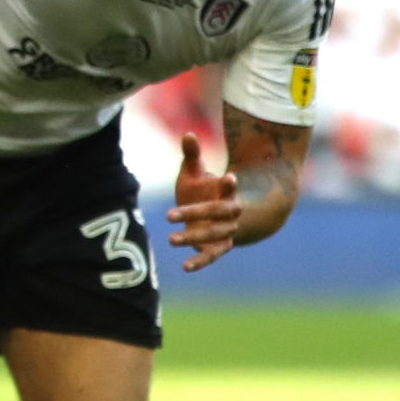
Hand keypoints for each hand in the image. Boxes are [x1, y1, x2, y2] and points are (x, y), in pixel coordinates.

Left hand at [166, 133, 240, 271]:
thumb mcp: (196, 173)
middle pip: (217, 212)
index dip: (229, 184)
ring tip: (171, 239)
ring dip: (193, 237)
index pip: (229, 187)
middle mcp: (230, 212)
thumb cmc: (204, 190)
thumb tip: (187, 133)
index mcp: (226, 192)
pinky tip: (185, 267)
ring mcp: (226, 231)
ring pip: (214, 235)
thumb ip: (192, 156)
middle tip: (169, 214)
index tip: (229, 177)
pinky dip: (200, 261)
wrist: (222, 216)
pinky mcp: (220, 247)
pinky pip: (212, 255)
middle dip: (196, 213)